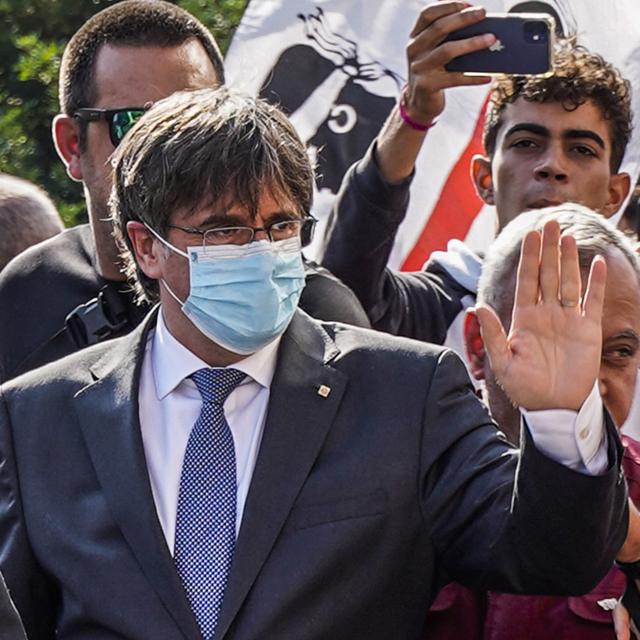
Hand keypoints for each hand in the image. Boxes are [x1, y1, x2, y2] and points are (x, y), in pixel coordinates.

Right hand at [404, 2, 494, 123]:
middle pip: (439, 28)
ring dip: (471, 43)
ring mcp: (419, 68)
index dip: (448, 5)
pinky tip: (487, 76)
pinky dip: (473, 77)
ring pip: (447, 50)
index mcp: (415, 38)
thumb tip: (478, 25)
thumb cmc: (432, 73)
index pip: (428, 14)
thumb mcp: (432, 52)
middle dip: (463, 18)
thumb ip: (445, 38)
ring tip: (491, 39)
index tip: (468, 3)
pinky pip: (455, 78)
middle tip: (483, 13)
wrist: (418, 104)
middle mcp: (414, 50)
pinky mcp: (427, 85)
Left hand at [476, 220, 605, 410]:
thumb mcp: (503, 362)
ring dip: (569, 260)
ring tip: (568, 236)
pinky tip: (595, 263)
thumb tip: (479, 308)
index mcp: (524, 318)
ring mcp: (568, 320)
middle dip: (548, 249)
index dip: (529, 258)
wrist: (553, 407)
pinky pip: (593, 301)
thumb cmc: (524, 387)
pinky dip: (595, 282)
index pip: (527, 280)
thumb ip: (492, 334)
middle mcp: (546, 313)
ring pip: (568, 282)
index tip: (531, 235)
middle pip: (548, 274)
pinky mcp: (588, 330)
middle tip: (550, 223)